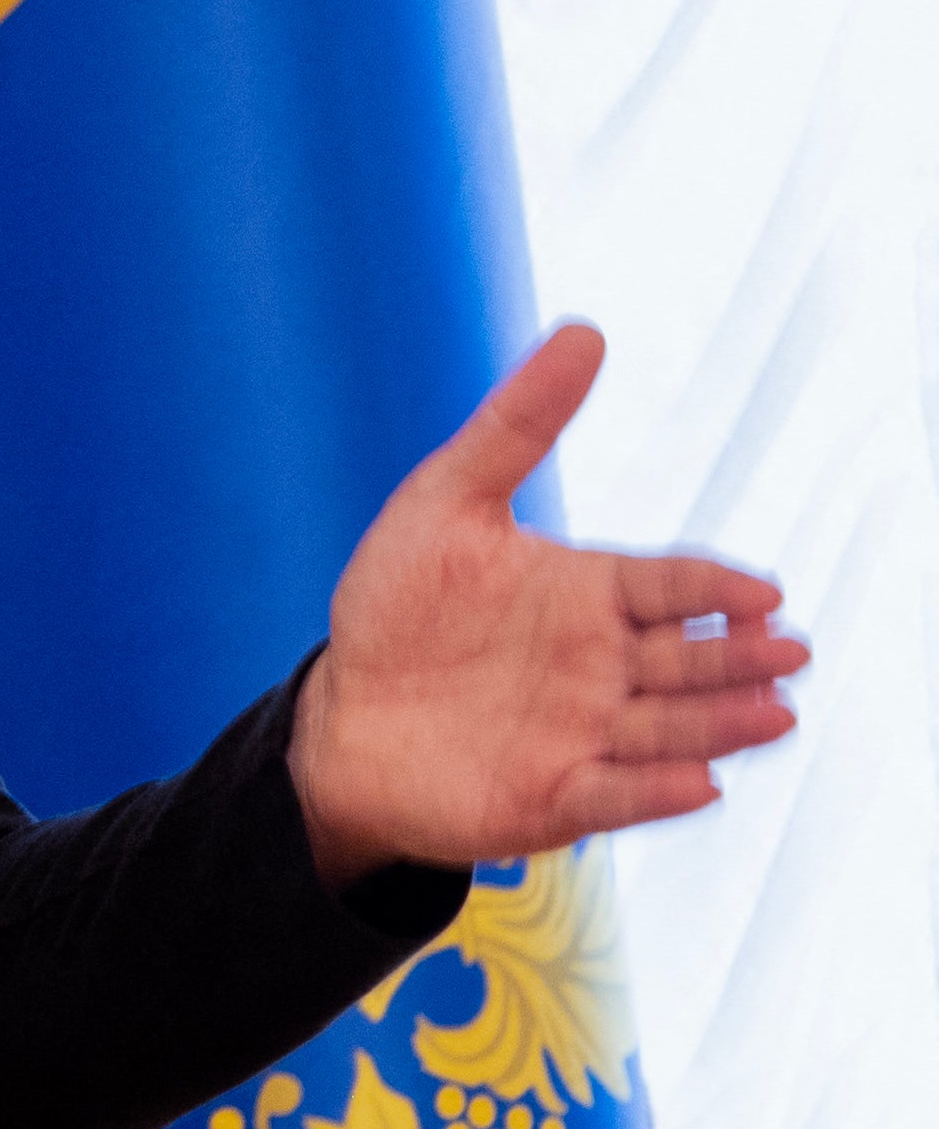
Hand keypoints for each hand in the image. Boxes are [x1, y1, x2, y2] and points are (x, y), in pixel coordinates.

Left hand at [292, 322, 806, 886]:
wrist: (340, 712)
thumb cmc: (396, 606)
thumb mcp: (446, 501)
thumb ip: (517, 424)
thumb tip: (587, 330)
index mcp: (589, 595)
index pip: (670, 587)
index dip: (714, 591)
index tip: (761, 591)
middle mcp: (602, 666)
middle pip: (687, 661)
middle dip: (739, 660)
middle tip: (788, 651)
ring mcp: (585, 734)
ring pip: (670, 730)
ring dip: (721, 725)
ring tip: (774, 715)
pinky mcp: (554, 798)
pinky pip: (616, 796)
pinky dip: (657, 792)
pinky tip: (701, 783)